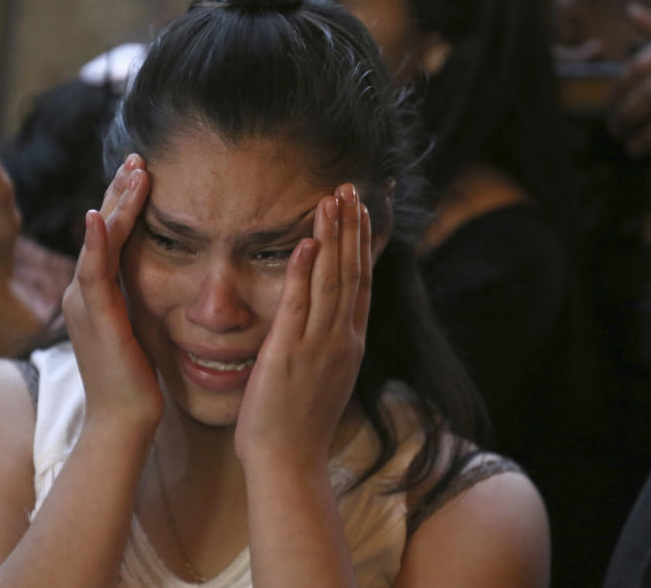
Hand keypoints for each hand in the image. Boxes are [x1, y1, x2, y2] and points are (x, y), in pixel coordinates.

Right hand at [62, 155, 162, 429]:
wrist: (123, 421)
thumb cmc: (135, 380)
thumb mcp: (136, 329)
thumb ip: (135, 300)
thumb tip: (155, 279)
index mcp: (94, 294)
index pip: (107, 237)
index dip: (122, 203)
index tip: (141, 173)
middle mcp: (83, 293)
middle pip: (100, 230)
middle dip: (119, 192)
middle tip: (138, 157)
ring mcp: (85, 304)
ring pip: (98, 242)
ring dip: (115, 204)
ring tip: (133, 171)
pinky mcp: (95, 319)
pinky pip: (92, 273)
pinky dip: (94, 243)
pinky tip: (96, 215)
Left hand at [235, 183, 371, 470]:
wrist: (289, 463)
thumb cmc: (297, 424)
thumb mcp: (322, 377)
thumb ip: (325, 344)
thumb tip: (324, 319)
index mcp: (349, 344)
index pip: (360, 282)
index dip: (361, 243)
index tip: (361, 210)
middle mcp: (341, 340)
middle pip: (352, 272)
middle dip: (351, 228)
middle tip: (350, 188)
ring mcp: (319, 347)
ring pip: (332, 281)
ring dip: (333, 237)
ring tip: (333, 199)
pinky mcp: (290, 355)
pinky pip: (299, 305)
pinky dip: (305, 272)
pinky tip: (307, 242)